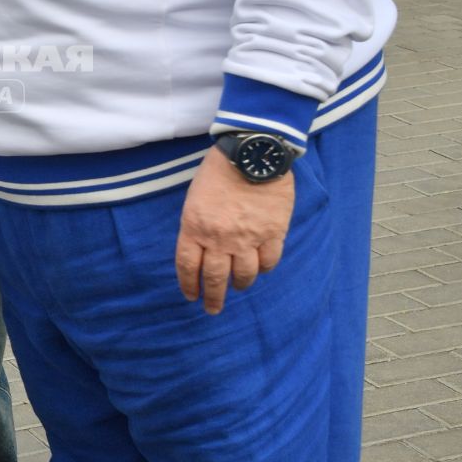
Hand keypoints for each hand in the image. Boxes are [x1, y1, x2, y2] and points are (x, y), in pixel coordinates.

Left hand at [174, 145, 294, 314]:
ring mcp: (248, 238)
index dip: (189, 285)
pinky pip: (269, 262)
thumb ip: (197, 225)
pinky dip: (264, 268)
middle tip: (213, 309)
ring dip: (240, 284)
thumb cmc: (219, 170)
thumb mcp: (195, 197)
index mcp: (195, 227)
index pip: (188, 266)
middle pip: (215, 278)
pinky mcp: (273, 233)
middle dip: (213, 298)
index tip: (191, 296)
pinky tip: (261, 267)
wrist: (253, 151)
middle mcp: (219, 238)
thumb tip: (202, 249)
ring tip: (238, 286)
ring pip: (244, 275)